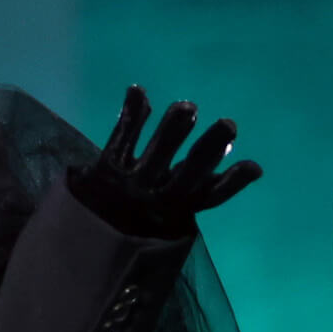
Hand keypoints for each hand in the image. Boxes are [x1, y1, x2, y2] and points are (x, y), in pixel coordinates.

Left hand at [68, 85, 261, 238]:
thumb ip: (196, 190)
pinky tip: (138, 90)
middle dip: (208, 149)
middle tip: (228, 125)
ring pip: (155, 154)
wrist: (79, 241)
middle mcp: (155, 199)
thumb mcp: (167, 216)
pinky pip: (121, 138)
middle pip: (188, 174)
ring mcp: (129, 184)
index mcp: (176, 212)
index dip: (232, 183)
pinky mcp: (104, 169)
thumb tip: (245, 164)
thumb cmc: (132, 223)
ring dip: (173, 129)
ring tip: (187, 108)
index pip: (209, 198)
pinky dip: (131, 114)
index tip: (253, 167)